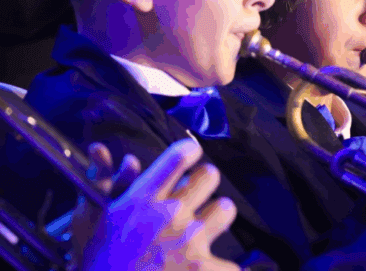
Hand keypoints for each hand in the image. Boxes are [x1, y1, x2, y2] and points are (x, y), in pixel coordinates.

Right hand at [75, 139, 238, 270]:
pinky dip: (218, 268)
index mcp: (142, 199)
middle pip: (209, 175)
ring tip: (203, 230)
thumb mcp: (89, 221)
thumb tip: (117, 155)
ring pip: (225, 208)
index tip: (191, 154)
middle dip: (205, 182)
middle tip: (197, 195)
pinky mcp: (202, 268)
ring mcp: (190, 240)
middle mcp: (170, 214)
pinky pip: (231, 262)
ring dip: (216, 218)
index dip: (189, 151)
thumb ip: (105, 184)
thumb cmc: (97, 263)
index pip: (178, 156)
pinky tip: (204, 269)